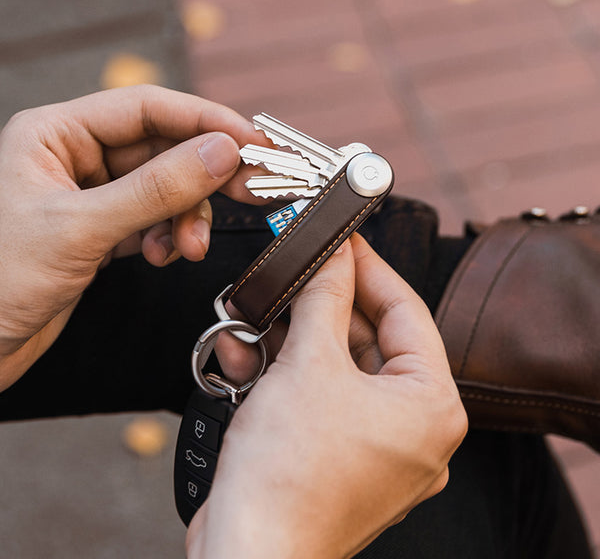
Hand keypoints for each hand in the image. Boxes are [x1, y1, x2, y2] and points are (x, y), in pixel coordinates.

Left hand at [0, 85, 265, 390]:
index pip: (148, 108)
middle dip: (205, 176)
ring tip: (190, 247)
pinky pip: (156, 220)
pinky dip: (169, 236)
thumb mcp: (82, 228)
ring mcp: (93, 195)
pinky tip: (160, 255)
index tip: (251, 143)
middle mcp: (76, 157)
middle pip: (164, 149)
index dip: (205, 121)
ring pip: (166, 189)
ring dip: (188, 217)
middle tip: (250, 189)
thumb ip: (157, 189)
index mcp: (56, 135)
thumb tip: (221, 153)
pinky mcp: (104, 230)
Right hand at [187, 235, 467, 558]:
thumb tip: (334, 251)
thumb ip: (325, 297)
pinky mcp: (338, 456)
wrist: (247, 555)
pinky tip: (244, 358)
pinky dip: (284, 375)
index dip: (369, 267)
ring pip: (335, 367)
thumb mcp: (309, 364)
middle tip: (291, 273)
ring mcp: (375, 446)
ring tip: (252, 319)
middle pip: (367, 338)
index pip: (406, 310)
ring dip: (290, 340)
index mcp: (430, 406)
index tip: (341, 239)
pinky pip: (318, 396)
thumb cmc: (288, 477)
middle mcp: (412, 428)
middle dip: (317, 307)